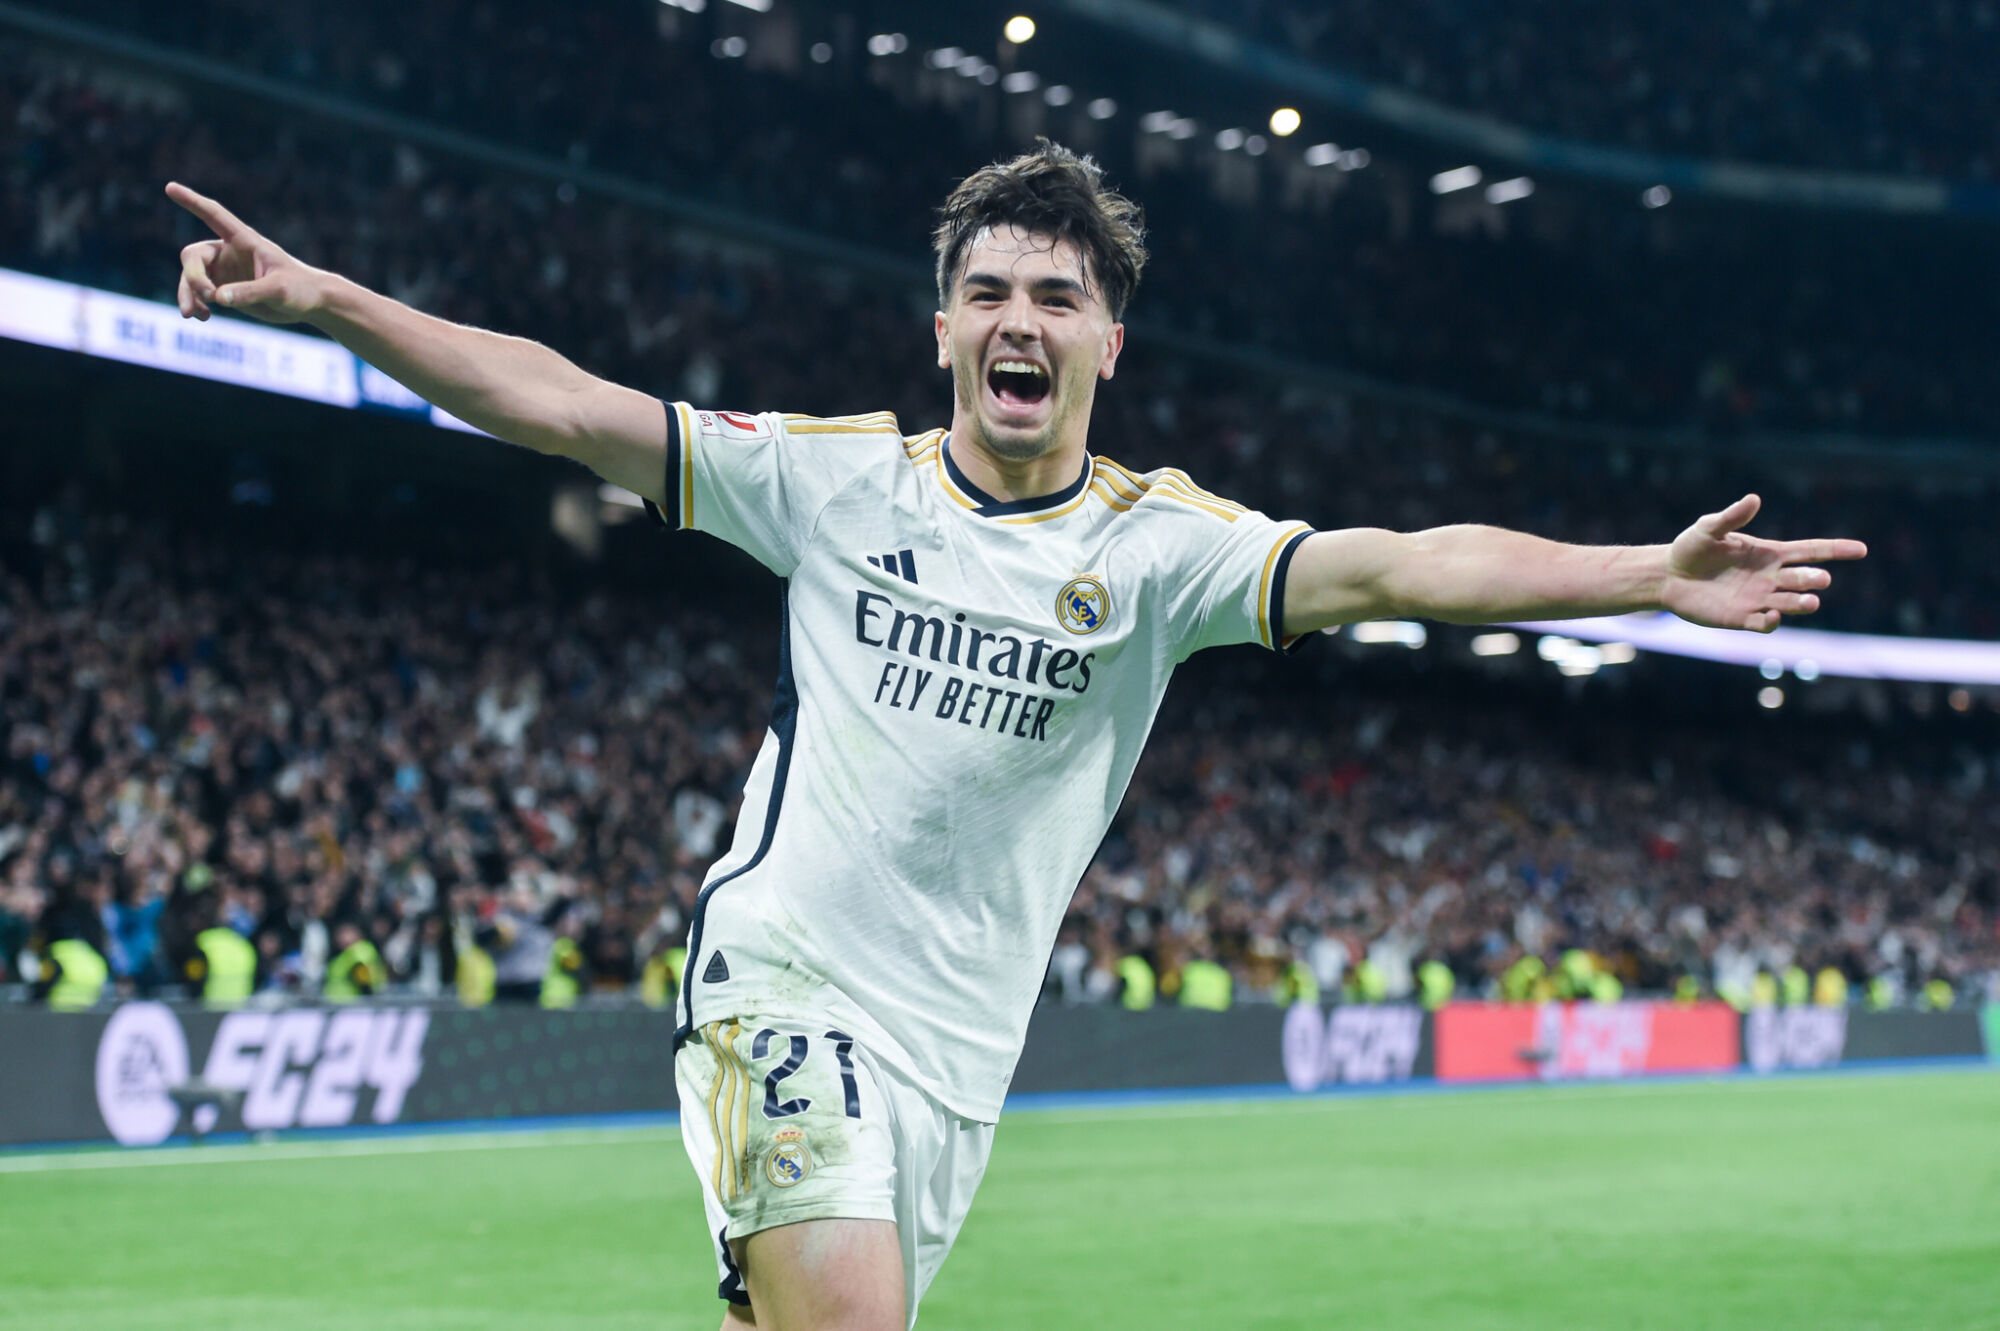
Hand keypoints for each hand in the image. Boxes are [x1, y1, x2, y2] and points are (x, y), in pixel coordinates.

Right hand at [166, 181, 325, 323]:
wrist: (310, 303)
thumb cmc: (300, 289)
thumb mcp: (279, 290)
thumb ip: (250, 292)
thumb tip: (218, 298)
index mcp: (244, 241)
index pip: (214, 215)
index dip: (192, 202)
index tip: (170, 187)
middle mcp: (229, 252)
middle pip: (193, 256)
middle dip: (193, 277)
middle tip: (209, 297)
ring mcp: (224, 271)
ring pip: (190, 278)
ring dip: (187, 295)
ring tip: (191, 315)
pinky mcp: (224, 289)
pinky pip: (198, 295)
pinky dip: (195, 305)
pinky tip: (204, 317)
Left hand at [1661, 494, 1867, 632]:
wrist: (1667, 576)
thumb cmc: (1690, 548)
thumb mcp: (1709, 528)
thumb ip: (1731, 517)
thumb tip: (1754, 499)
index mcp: (1769, 554)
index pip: (1811, 550)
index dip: (1836, 549)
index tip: (1861, 550)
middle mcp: (1770, 578)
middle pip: (1803, 579)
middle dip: (1814, 579)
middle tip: (1819, 579)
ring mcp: (1758, 599)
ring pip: (1790, 604)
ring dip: (1802, 604)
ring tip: (1810, 601)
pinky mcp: (1741, 618)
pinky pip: (1764, 624)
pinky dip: (1772, 623)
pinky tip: (1771, 617)